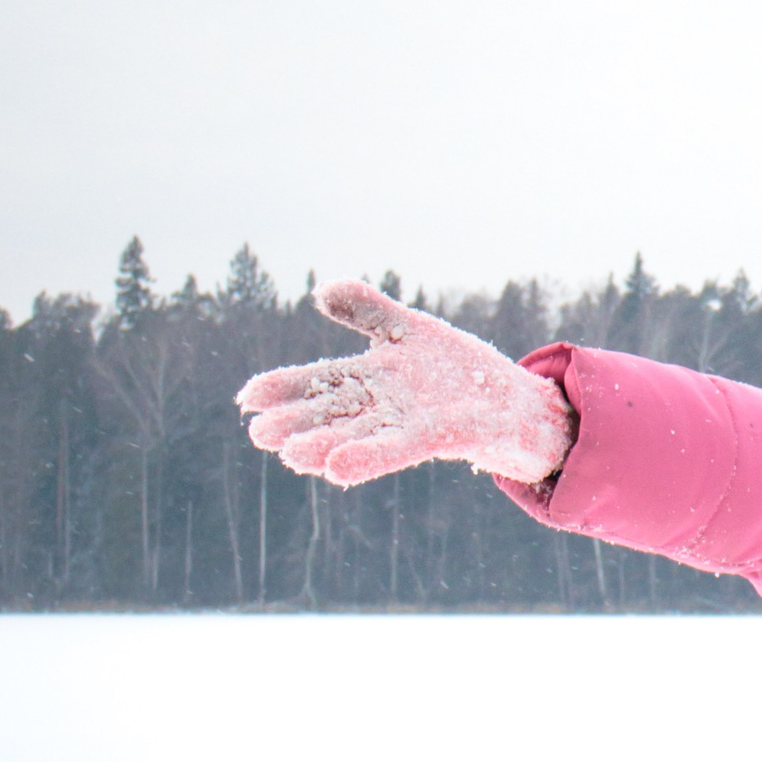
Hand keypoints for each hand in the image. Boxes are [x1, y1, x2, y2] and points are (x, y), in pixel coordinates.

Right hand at [237, 280, 575, 486]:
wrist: (513, 402)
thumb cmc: (456, 370)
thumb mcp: (410, 329)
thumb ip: (369, 312)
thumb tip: (323, 291)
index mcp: (369, 380)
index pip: (320, 382)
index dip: (285, 389)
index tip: (248, 398)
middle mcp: (382, 408)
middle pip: (333, 414)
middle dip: (298, 423)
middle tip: (260, 432)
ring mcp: (408, 425)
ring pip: (360, 436)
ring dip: (328, 446)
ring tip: (294, 454)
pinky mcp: (439, 437)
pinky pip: (400, 448)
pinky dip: (370, 457)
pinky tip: (339, 470)